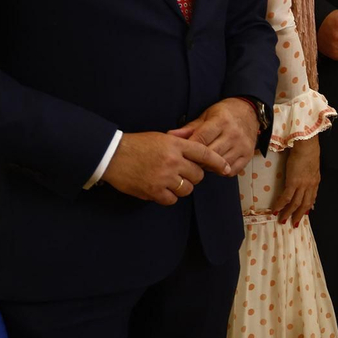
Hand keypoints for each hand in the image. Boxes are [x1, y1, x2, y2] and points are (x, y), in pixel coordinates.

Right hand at [101, 131, 227, 204]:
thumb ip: (180, 146)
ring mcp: (164, 177)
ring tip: (169, 181)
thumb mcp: (161, 138)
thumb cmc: (136, 145)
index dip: (218, 162)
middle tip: (182, 173)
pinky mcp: (153, 191)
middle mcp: (173, 161)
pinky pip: (172, 199)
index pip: (205, 154)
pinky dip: (168, 197)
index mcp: (176, 145)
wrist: (111, 154)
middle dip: (193, 176)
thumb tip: (199, 157)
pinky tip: (160, 189)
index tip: (226, 168)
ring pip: (187, 189)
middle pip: (198, 175)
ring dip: (181, 187)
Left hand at [170, 98, 258, 176]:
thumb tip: (170, 136)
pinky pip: (232, 171)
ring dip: (209, 167)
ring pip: (220, 165)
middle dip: (198, 159)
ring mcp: (242, 146)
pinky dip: (221, 171)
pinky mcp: (248, 155)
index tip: (181, 152)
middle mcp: (234, 134)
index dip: (189, 148)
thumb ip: (189, 128)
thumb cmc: (224, 114)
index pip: (201, 139)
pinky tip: (216, 165)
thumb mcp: (206, 116)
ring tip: (203, 162)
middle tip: (190, 160)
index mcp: (221, 121)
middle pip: (210, 155)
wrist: (249, 113)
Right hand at [271, 136, 319, 226]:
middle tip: (293, 223)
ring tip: (282, 220)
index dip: (307, 207)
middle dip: (299, 215)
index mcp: (315, 181)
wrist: (306, 146)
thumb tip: (304, 178)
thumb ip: (309, 174)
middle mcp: (310, 185)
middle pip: (305, 204)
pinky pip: (286, 197)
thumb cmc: (308, 152)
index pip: (312, 198)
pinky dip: (281, 205)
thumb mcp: (312, 166)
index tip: (304, 213)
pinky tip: (275, 210)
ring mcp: (302, 185)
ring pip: (296, 203)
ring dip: (288, 213)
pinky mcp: (293, 182)